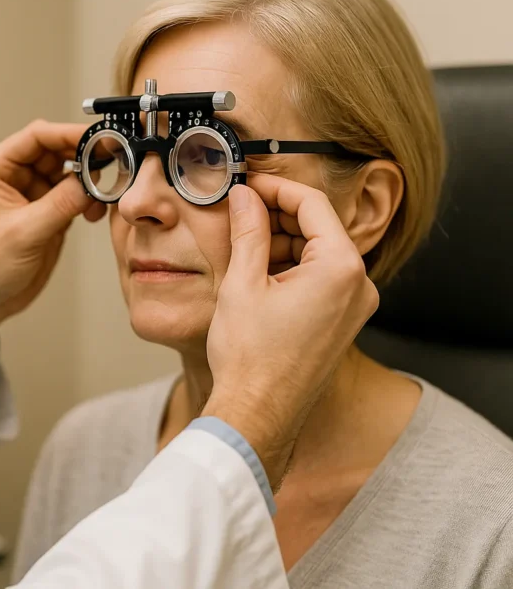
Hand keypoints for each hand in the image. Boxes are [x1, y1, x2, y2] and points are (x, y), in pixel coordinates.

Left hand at [0, 120, 105, 352]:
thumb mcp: (24, 232)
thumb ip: (60, 204)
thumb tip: (90, 182)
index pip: (37, 137)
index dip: (68, 134)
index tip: (97, 139)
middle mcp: (15, 175)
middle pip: (58, 149)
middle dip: (85, 155)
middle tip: (112, 162)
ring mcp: (34, 192)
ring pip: (71, 170)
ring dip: (90, 179)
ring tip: (103, 193)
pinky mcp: (49, 210)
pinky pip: (76, 194)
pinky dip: (91, 198)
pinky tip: (96, 211)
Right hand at [203, 175, 378, 490]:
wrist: (257, 414)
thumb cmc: (250, 358)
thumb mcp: (242, 282)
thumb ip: (248, 230)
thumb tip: (244, 197)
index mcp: (341, 269)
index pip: (312, 204)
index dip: (275, 188)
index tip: (247, 183)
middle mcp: (359, 285)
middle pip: (319, 227)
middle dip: (277, 214)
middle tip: (239, 209)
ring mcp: (354, 306)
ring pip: (318, 252)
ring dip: (282, 240)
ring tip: (240, 241)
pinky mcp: (342, 322)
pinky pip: (320, 278)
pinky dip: (290, 266)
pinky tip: (256, 269)